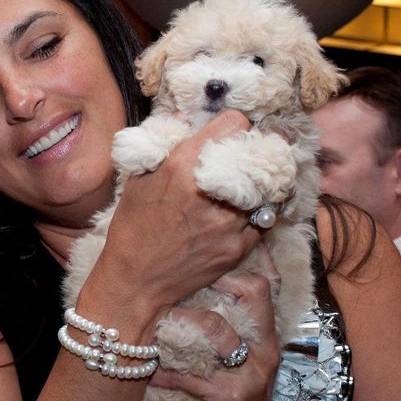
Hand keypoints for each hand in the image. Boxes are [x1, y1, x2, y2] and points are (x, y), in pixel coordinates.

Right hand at [102, 110, 261, 308]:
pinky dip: (259, 212)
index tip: (230, 133)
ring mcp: (228, 223)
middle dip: (252, 151)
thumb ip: (165, 146)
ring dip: (261, 183)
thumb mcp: (138, 179)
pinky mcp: (239, 248)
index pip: (234, 124)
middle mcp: (208, 192)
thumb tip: (187, 118)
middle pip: (257, 153)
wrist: (136, 282)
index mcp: (182, 167)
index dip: (233, 125)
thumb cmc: (132, 228)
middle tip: (247, 155)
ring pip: (268, 187)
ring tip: (251, 183)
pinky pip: (264, 219)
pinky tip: (247, 211)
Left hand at [149, 243, 281, 400]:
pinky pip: (190, 377)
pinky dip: (162, 373)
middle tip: (172, 276)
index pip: (263, 285)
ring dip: (177, 324)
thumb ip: (222, 335)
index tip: (201, 249)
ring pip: (215, 330)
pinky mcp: (230, 399)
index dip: (238, 262)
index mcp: (265, 337)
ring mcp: (250, 374)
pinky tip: (144, 372)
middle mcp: (264, 349)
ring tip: (150, 320)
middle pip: (253, 293)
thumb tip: (183, 297)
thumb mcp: (235, 368)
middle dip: (213, 277)